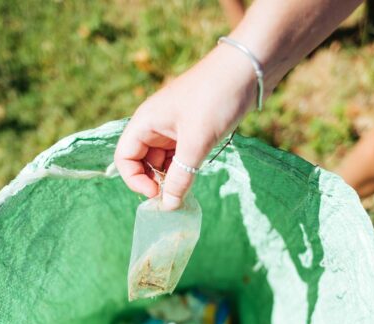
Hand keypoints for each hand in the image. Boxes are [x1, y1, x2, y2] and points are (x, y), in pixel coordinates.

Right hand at [114, 45, 255, 208]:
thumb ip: (181, 176)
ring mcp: (174, 126)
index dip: (135, 180)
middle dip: (155, 181)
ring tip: (187, 188)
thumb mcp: (196, 142)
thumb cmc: (216, 98)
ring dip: (172, 176)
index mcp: (146, 121)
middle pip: (143, 161)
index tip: (158, 193)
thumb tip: (168, 206)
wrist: (249, 68)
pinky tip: (197, 174)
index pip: (124, 158)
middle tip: (176, 196)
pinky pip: (180, 154)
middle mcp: (155, 124)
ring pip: (163, 160)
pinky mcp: (193, 128)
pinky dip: (185, 167)